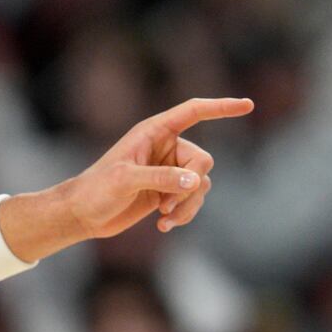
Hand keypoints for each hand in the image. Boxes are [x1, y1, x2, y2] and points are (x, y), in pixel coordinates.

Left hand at [62, 96, 252, 238]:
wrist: (83, 215)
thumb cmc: (96, 190)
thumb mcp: (125, 181)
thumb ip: (160, 178)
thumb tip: (194, 182)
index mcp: (152, 132)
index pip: (193, 112)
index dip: (220, 107)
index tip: (248, 105)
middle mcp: (165, 148)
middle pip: (203, 161)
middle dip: (191, 185)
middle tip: (167, 203)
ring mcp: (169, 170)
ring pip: (201, 184)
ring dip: (188, 205)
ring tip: (164, 218)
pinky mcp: (169, 191)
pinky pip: (194, 200)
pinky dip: (184, 214)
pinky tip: (163, 225)